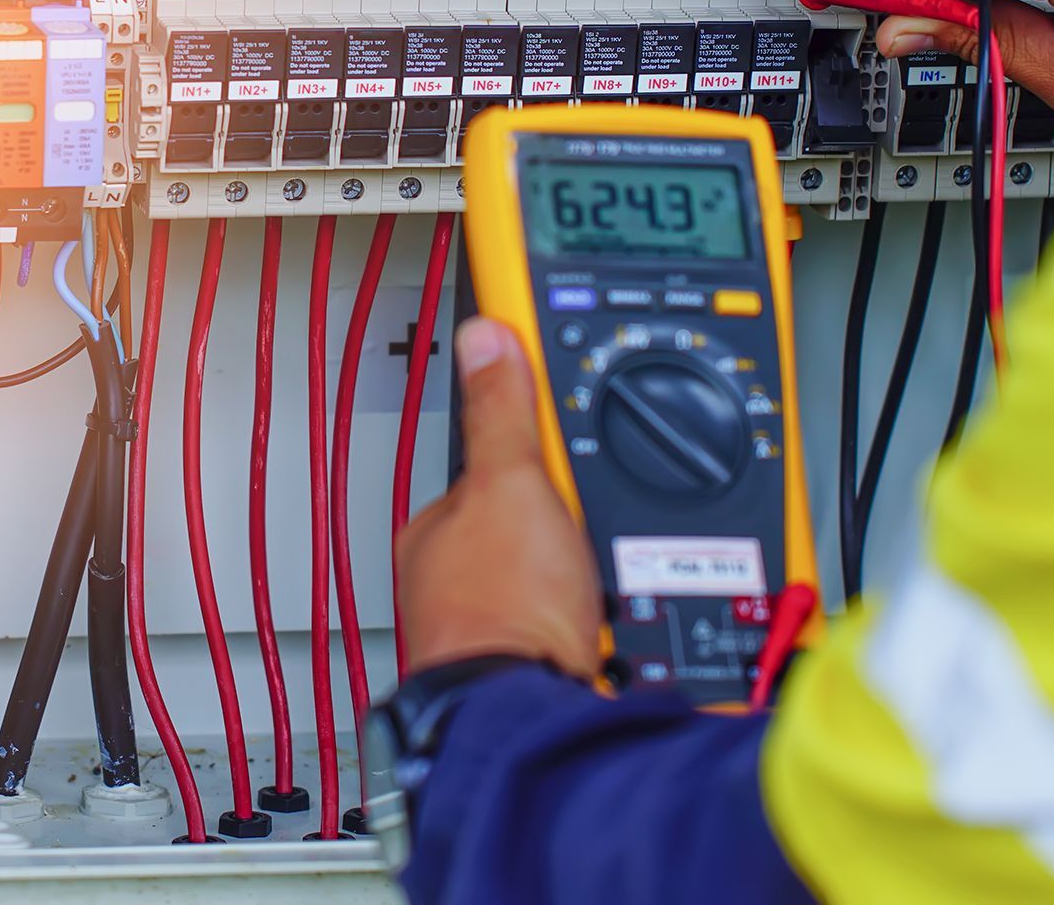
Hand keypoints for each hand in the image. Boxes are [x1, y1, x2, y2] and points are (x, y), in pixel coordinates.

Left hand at [394, 317, 600, 678]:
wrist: (532, 717)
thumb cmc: (501, 613)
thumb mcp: (510, 485)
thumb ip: (501, 415)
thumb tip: (485, 337)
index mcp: (439, 529)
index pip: (491, 463)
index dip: (538, 450)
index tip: (570, 450)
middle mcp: (456, 580)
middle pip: (533, 520)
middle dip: (572, 521)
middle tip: (598, 529)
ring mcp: (496, 625)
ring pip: (560, 574)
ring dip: (591, 572)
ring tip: (610, 575)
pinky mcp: (539, 663)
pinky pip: (583, 619)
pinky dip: (602, 615)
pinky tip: (615, 615)